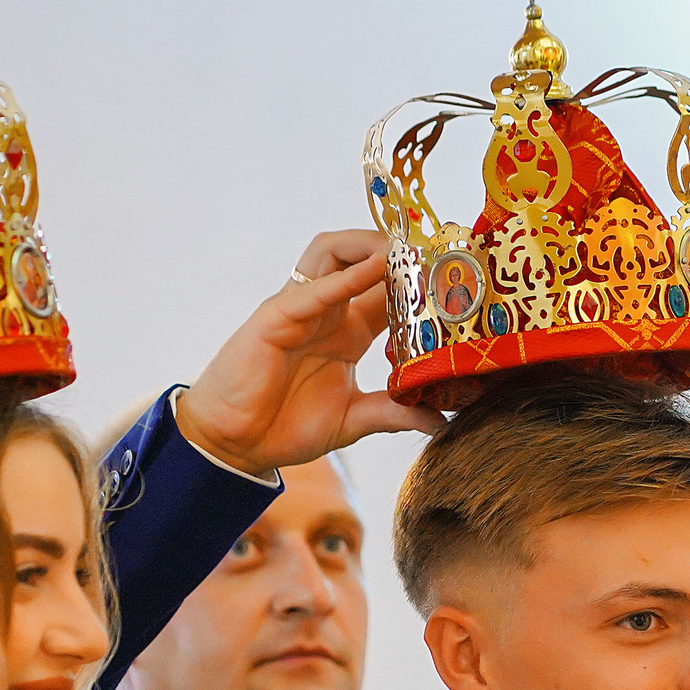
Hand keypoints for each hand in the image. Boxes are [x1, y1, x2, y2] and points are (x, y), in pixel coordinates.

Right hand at [172, 229, 444, 474]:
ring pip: (331, 252)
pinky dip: (347, 275)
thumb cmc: (285, 426)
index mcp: (348, 332)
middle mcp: (327, 312)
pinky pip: (313, 288)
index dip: (418, 281)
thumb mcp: (354, 420)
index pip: (388, 292)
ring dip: (368, 244)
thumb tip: (443, 421)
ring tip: (405, 248)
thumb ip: (395, 414)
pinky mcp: (275, 318)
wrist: (235, 445)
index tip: (455, 279)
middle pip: (361, 258)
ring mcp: (300, 310)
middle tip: (435, 252)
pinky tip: (376, 268)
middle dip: (397, 250)